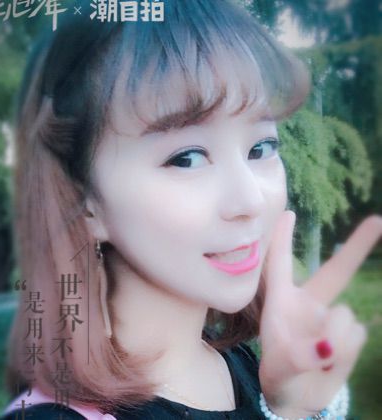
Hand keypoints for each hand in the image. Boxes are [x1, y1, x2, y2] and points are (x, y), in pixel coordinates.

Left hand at [258, 211, 381, 417]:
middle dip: (357, 246)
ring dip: (335, 341)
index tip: (288, 213)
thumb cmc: (279, 376)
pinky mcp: (350, 336)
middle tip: (379, 220)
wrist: (299, 398)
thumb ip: (298, 358)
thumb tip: (326, 346)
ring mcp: (332, 319)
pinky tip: (330, 361)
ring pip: (345, 317)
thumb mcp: (278, 369)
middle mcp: (309, 304)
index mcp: (282, 302)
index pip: (281, 264)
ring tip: (317, 359)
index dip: (283, 238)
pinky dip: (345, 353)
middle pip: (336, 271)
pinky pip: (357, 336)